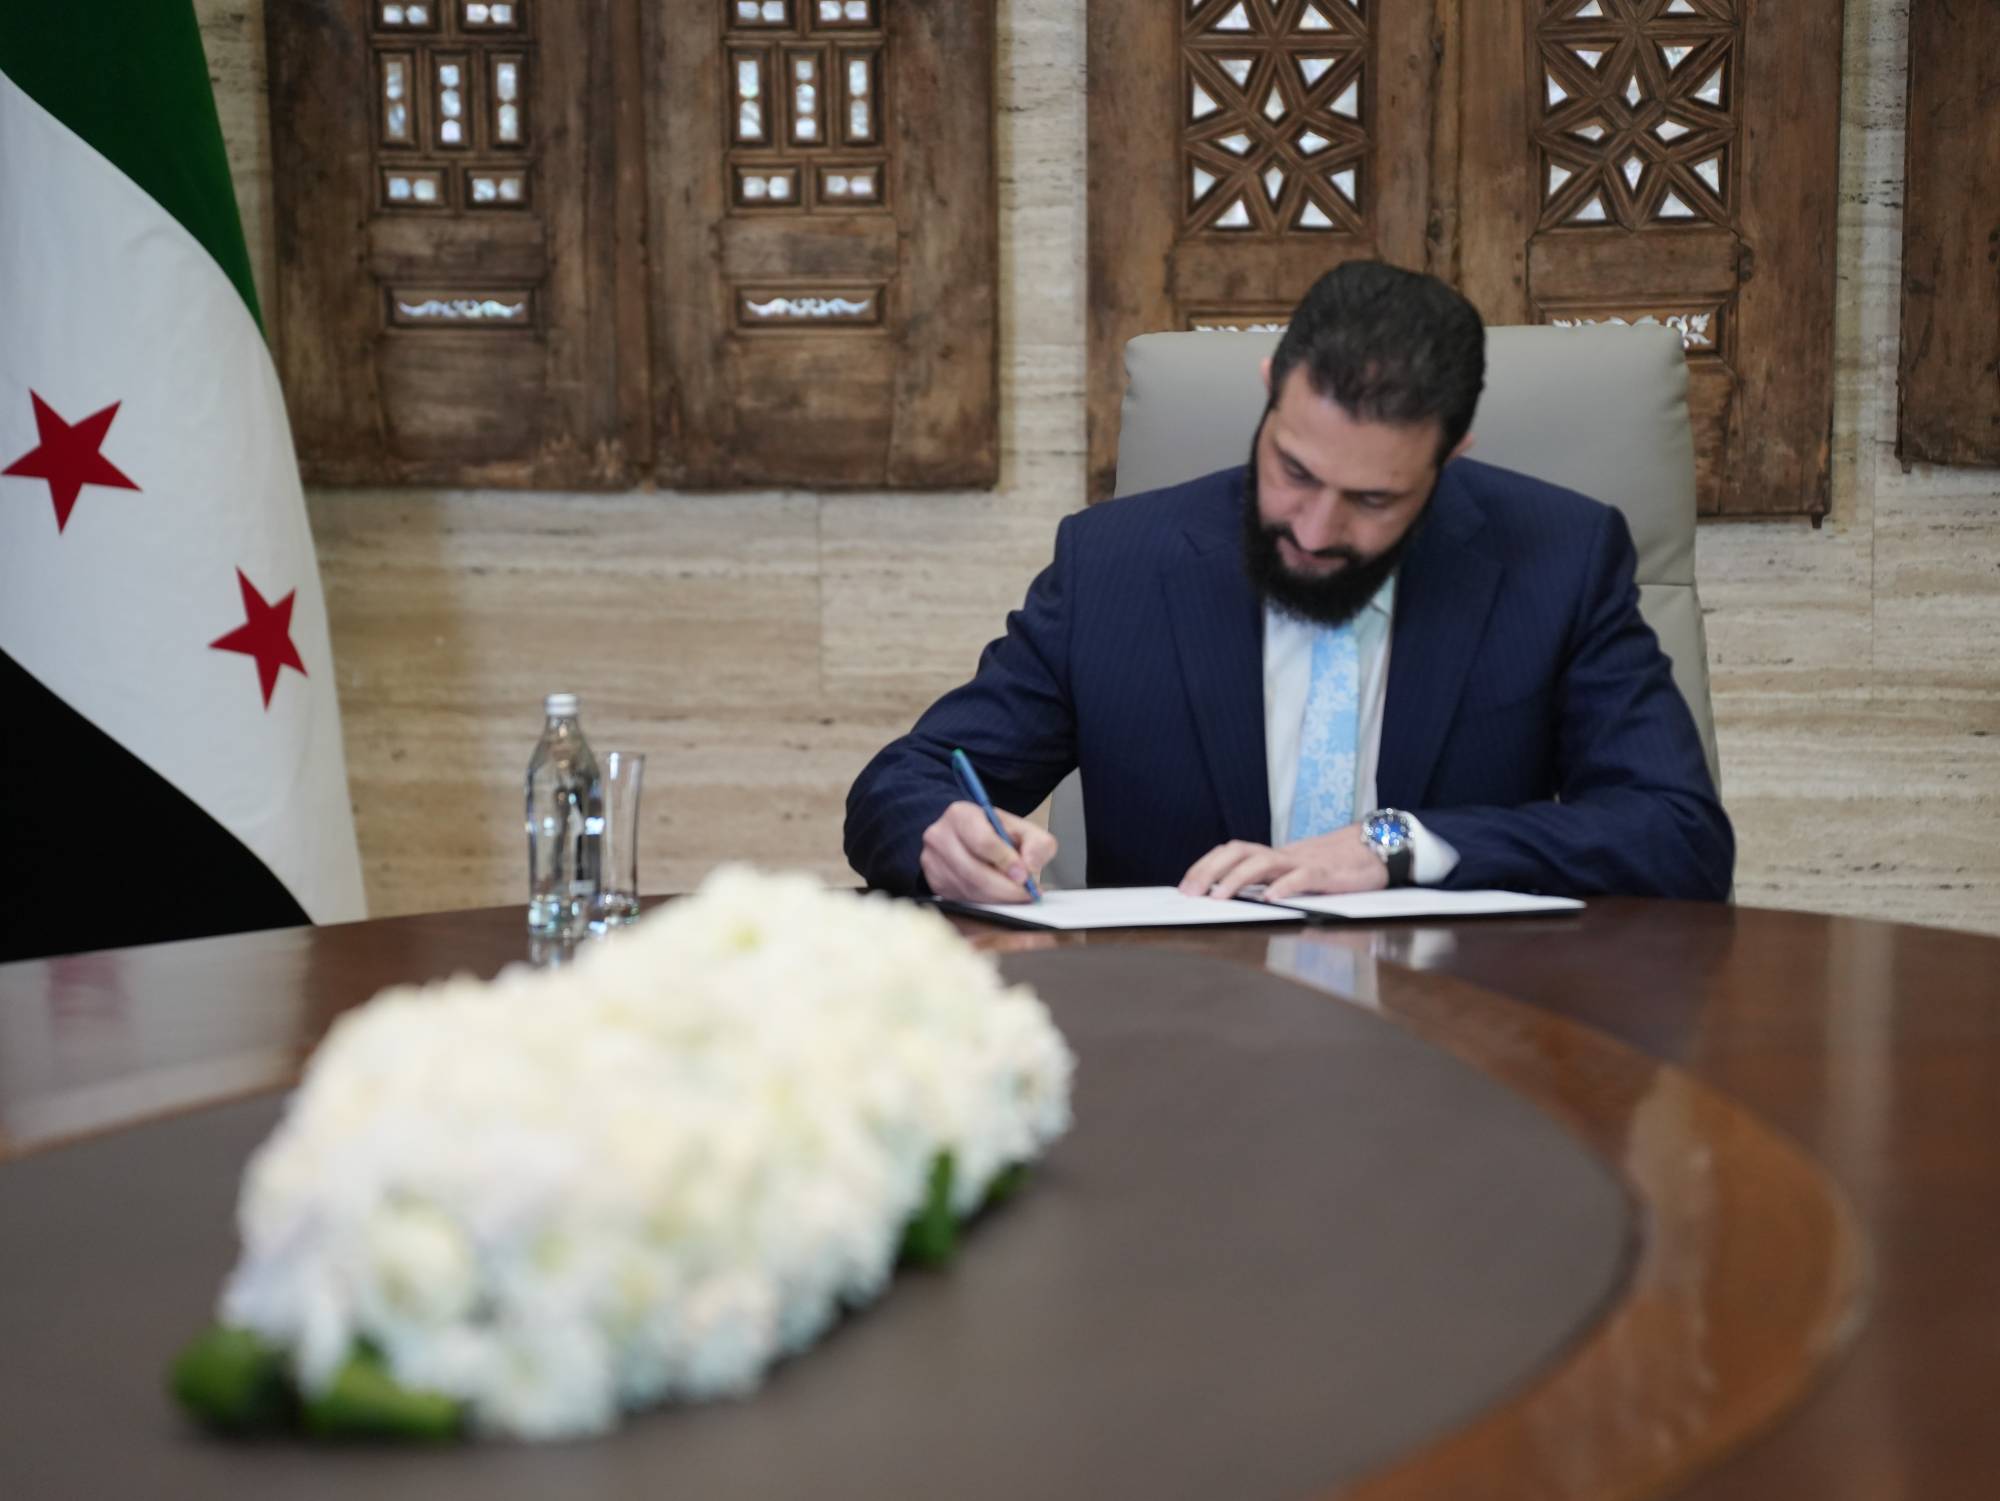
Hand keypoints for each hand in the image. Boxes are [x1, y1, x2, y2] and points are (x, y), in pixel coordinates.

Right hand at [920, 802, 1057, 903]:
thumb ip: (1037, 843)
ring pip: (969, 889)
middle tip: (1026, 894)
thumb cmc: (995, 833)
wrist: (969, 837)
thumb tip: (1030, 867)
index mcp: (961, 814)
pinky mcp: (934, 882)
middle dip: (1005, 888)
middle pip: (974, 871)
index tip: (1024, 876)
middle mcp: (940, 836)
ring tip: (1016, 895)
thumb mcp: (1023, 829)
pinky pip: (962, 900)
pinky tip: (999, 897)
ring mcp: (933, 861)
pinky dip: (985, 903)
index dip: (1006, 861)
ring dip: (998, 898)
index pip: (983, 841)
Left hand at [1178, 824, 1388, 900]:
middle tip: (1191, 892)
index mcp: (1273, 857)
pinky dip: (1285, 886)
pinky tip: (1270, 898)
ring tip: (1219, 897)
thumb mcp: (1294, 875)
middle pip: (1239, 852)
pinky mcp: (1327, 874)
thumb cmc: (1332, 867)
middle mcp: (1283, 856)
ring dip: (1237, 879)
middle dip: (1210, 870)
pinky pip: (1303, 877)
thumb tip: (1231, 897)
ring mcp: (1304, 862)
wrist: (1375, 850)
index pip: (1231, 852)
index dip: (1206, 866)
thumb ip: (1268, 882)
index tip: (1186, 886)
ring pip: (1264, 863)